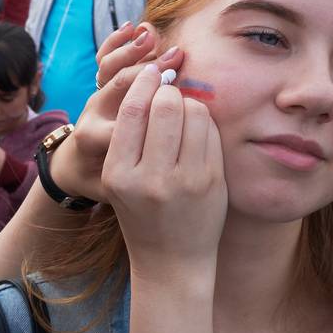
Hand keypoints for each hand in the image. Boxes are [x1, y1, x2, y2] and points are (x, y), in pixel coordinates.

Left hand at [48, 22, 184, 201]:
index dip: (152, 107)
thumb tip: (172, 170)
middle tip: (176, 58)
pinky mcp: (95, 88)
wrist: (72, 168)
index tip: (181, 98)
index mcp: (98, 140)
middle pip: (118, 87)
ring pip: (109, 70)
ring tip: (153, 38)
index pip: (126, 122)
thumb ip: (135, 177)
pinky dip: (115, 42)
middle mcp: (93, 114)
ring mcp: (94, 97)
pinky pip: (102, 60)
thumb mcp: (113, 188)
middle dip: (147, 71)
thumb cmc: (100, 181)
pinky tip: (133, 27)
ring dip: (132, 52)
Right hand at [101, 64, 225, 279]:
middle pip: (166, 104)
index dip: (144, 82)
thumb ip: (130, 135)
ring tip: (182, 116)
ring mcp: (186, 181)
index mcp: (119, 174)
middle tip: (168, 95)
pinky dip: (204, 122)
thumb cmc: (141, 212)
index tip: (151, 72)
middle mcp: (151, 178)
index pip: (133, 109)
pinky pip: (211, 130)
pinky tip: (197, 132)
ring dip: (189, 104)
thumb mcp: (118, 178)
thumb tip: (156, 76)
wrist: (171, 259)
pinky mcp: (213, 182)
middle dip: (168, 92)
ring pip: (193, 112)